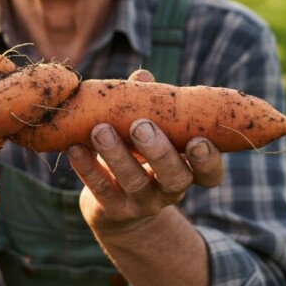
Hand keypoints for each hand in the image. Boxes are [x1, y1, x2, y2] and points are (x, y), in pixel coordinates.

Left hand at [68, 70, 223, 230]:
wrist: (116, 205)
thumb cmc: (140, 155)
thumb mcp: (149, 132)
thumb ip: (150, 106)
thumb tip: (142, 75)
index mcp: (188, 170)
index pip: (210, 174)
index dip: (208, 160)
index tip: (197, 140)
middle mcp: (169, 190)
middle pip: (174, 178)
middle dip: (158, 151)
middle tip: (140, 126)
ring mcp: (141, 203)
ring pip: (133, 182)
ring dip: (116, 154)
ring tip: (100, 129)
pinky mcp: (112, 210)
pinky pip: (100, 189)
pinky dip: (87, 167)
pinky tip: (75, 147)